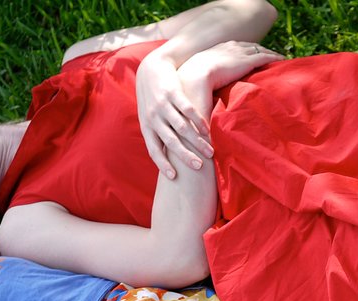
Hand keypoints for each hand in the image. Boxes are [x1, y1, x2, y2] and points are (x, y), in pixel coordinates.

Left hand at [137, 49, 211, 178]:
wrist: (152, 67)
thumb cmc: (153, 97)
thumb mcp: (149, 116)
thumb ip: (157, 134)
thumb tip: (168, 159)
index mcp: (147, 126)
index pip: (154, 150)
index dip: (163, 164)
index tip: (174, 177)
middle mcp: (153, 117)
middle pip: (170, 141)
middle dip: (185, 156)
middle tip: (200, 167)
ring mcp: (163, 104)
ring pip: (182, 127)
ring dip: (196, 141)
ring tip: (210, 151)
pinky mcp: (173, 92)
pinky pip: (187, 110)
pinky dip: (198, 121)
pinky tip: (208, 130)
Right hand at [184, 40, 282, 91]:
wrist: (194, 78)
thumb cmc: (190, 88)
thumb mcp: (197, 85)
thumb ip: (204, 92)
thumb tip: (205, 113)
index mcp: (214, 53)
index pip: (231, 50)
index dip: (241, 53)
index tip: (248, 58)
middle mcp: (228, 49)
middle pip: (246, 47)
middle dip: (257, 50)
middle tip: (267, 56)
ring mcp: (238, 54)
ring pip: (257, 50)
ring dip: (267, 53)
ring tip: (277, 58)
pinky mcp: (246, 62)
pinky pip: (264, 57)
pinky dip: (273, 58)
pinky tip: (282, 60)